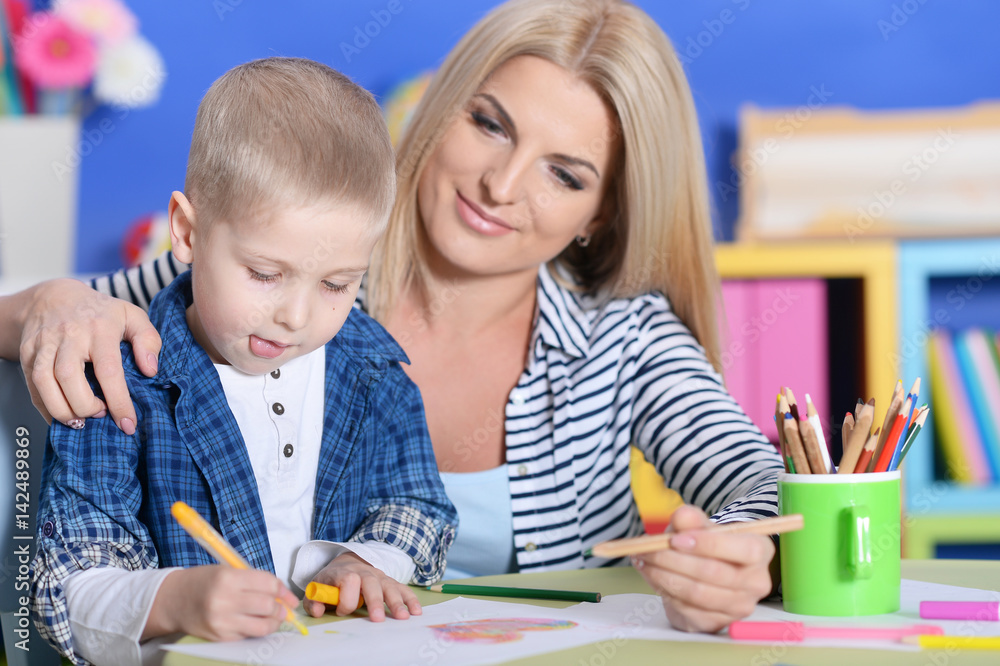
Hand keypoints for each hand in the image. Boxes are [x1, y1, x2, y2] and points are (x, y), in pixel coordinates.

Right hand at [17, 278, 160, 432]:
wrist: (55, 297)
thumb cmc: (100, 312)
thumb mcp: (132, 316)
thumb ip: (148, 340)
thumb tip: (150, 370)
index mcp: (100, 329)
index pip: (109, 370)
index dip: (118, 401)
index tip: (128, 424)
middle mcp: (70, 335)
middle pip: (69, 377)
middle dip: (84, 406)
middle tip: (99, 414)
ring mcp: (45, 343)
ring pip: (44, 382)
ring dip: (61, 409)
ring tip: (80, 420)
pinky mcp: (27, 352)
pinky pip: (31, 385)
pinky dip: (44, 407)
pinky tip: (61, 416)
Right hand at [146, 566, 298, 641]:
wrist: (173, 600)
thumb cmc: (203, 582)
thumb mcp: (227, 571)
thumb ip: (254, 581)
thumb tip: (282, 595)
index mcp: (228, 578)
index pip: (268, 584)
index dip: (283, 590)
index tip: (288, 596)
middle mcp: (224, 600)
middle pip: (267, 605)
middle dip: (280, 608)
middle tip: (283, 608)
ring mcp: (221, 621)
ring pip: (262, 626)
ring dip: (273, 622)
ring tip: (273, 618)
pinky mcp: (219, 637)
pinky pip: (248, 636)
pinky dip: (256, 630)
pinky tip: (254, 623)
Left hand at [304, 552, 420, 621]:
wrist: (346, 563)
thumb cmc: (331, 581)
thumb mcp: (317, 588)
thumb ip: (314, 601)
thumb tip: (319, 611)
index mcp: (344, 572)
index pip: (348, 581)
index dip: (346, 598)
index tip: (341, 611)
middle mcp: (364, 572)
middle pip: (371, 583)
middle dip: (375, 601)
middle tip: (377, 619)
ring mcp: (378, 576)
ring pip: (389, 586)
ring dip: (396, 602)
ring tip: (402, 617)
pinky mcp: (389, 581)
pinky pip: (401, 588)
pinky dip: (410, 598)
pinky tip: (416, 611)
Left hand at [631, 505, 774, 632]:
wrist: (705, 572)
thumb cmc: (706, 545)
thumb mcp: (699, 526)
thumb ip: (692, 519)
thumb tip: (683, 515)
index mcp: (760, 551)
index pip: (744, 550)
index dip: (708, 544)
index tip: (675, 539)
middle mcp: (757, 582)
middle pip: (714, 573)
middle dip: (673, 559)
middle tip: (647, 549)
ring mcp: (739, 607)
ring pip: (697, 592)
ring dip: (663, 575)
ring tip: (644, 560)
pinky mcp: (718, 623)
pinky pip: (687, 608)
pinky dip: (664, 591)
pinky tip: (652, 575)